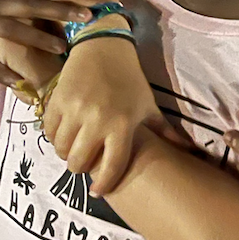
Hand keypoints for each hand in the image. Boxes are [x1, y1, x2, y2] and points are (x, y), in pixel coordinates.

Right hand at [40, 35, 186, 193]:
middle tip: (85, 163)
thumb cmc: (129, 80)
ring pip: (62, 149)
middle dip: (81, 168)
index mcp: (122, 124)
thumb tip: (190, 152)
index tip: (99, 192)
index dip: (104, 184)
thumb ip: (165, 132)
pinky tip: (63, 133)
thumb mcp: (148, 106)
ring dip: (66, 154)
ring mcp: (74, 110)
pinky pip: (48, 131)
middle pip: (79, 162)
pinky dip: (54, 137)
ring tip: (74, 148)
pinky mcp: (57, 101)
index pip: (111, 166)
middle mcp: (97, 120)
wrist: (103, 47)